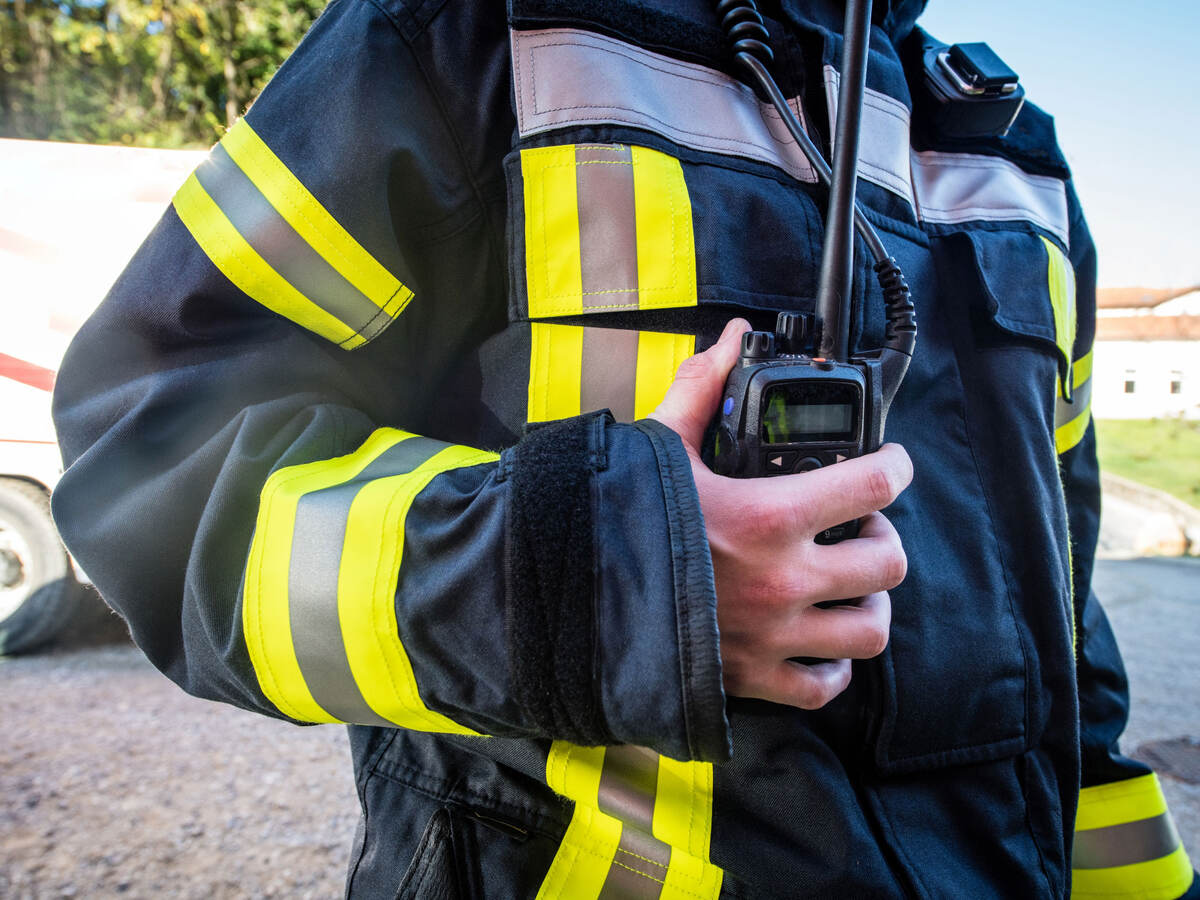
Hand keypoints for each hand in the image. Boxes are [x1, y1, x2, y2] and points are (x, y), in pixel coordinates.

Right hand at [649, 319, 912, 708]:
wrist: (573, 600)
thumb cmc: (618, 521)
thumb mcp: (660, 447)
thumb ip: (702, 389)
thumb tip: (731, 339)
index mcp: (770, 516)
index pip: (874, 484)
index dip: (896, 467)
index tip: (892, 463)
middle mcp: (785, 580)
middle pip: (888, 563)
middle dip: (884, 540)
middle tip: (861, 528)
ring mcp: (773, 635)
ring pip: (870, 631)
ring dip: (869, 604)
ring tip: (849, 587)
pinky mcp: (752, 677)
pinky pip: (822, 687)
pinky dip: (831, 668)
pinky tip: (818, 644)